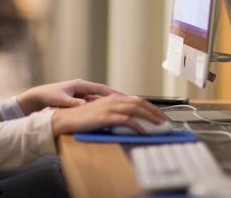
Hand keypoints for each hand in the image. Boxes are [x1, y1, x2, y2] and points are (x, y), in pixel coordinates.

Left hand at [16, 79, 123, 115]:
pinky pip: (94, 102)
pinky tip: (111, 112)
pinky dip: (103, 106)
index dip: (114, 93)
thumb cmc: (48, 96)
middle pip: (104, 93)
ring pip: (100, 98)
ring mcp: (82, 93)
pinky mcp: (79, 99)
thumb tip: (84, 105)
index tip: (126, 97)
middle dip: (117, 97)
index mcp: (79, 85)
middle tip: (133, 101)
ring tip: (126, 107)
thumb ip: (72, 103)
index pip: (101, 88)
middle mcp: (83, 87)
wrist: (38, 96)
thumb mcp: (60, 99)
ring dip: (111, 102)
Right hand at [51, 94, 167, 135]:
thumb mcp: (100, 112)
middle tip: (164, 120)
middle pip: (139, 102)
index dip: (149, 106)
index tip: (158, 114)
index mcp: (111, 98)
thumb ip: (113, 112)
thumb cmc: (81, 118)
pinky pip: (127, 120)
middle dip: (154, 111)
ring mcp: (109, 108)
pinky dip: (138, 126)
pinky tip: (144, 132)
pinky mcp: (106, 117)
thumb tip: (129, 118)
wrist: (66, 119)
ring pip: (136, 109)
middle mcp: (111, 100)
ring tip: (159, 125)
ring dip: (150, 117)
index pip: (135, 99)